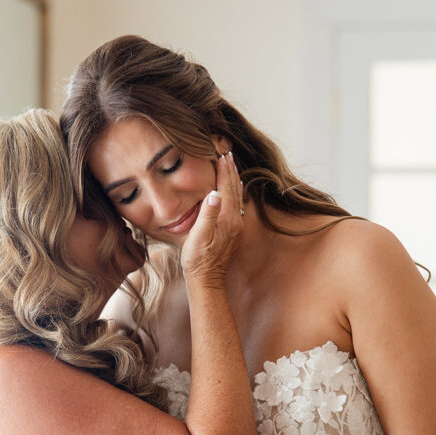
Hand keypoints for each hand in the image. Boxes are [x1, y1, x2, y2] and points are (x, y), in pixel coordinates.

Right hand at [179, 152, 243, 287]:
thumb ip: (207, 215)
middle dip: (231, 171)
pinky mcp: (233, 232)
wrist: (207, 281)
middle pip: (235, 189)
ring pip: (238, 196)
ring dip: (233, 180)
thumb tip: (214, 193)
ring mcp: (236, 226)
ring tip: (230, 166)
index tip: (221, 155)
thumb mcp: (198, 238)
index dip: (223, 171)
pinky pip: (236, 205)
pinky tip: (232, 190)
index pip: (226, 188)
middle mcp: (235, 221)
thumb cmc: (197, 261)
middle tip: (227, 154)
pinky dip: (234, 192)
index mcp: (227, 219)